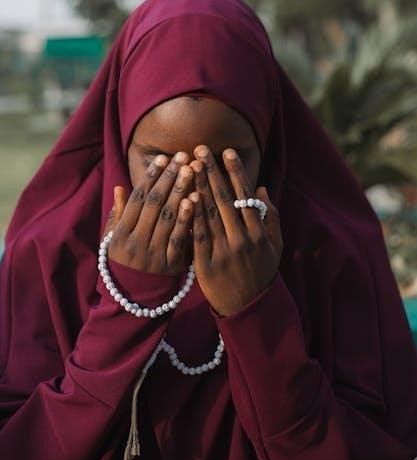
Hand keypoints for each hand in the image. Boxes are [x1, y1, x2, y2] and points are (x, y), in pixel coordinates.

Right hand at [103, 152, 193, 274]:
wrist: (134, 301)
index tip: (162, 158)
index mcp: (121, 232)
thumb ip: (119, 214)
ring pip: (166, 217)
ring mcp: (152, 253)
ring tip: (191, 170)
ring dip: (180, 191)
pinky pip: (179, 237)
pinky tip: (195, 199)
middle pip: (153, 203)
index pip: (137, 198)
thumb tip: (120, 187)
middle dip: (168, 177)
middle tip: (182, 156)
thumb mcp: (115, 240)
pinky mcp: (170, 265)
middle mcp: (135, 241)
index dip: (149, 176)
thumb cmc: (126, 262)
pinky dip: (187, 218)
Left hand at [189, 146, 281, 315]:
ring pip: (209, 212)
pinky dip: (191, 215)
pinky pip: (198, 234)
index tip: (227, 151)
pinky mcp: (207, 263)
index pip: (245, 195)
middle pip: (224, 198)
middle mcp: (243, 238)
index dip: (236, 172)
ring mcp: (224, 251)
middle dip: (212, 171)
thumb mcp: (275, 246)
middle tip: (200, 150)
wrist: (249, 309)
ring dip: (199, 186)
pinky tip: (185, 196)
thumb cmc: (261, 273)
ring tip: (190, 165)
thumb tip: (261, 189)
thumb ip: (272, 217)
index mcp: (259, 232)